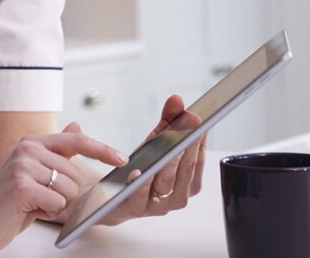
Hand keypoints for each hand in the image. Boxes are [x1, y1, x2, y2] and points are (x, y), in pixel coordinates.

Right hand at [0, 125, 129, 249]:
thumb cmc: (14, 195)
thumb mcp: (36, 169)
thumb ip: (56, 149)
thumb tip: (77, 126)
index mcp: (33, 142)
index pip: (76, 141)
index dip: (102, 149)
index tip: (122, 159)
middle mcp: (27, 149)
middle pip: (75, 174)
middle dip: (65, 193)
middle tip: (41, 196)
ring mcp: (23, 166)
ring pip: (68, 190)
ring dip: (56, 204)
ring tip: (34, 203)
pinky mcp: (22, 186)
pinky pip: (57, 203)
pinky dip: (48, 212)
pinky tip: (30, 209)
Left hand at [103, 94, 207, 224]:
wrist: (111, 195)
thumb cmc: (140, 168)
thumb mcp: (153, 141)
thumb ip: (167, 121)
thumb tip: (177, 99)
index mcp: (188, 181)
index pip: (198, 158)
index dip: (198, 138)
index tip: (198, 118)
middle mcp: (178, 195)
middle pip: (185, 169)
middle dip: (186, 143)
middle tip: (187, 122)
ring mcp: (159, 205)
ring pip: (167, 182)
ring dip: (169, 162)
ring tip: (169, 144)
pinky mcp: (135, 209)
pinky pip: (140, 196)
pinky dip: (141, 182)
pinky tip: (137, 170)